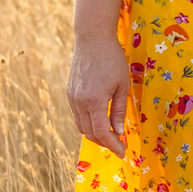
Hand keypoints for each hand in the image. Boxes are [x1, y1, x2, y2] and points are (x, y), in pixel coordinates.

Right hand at [67, 34, 131, 154]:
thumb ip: (119, 111)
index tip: (123, 152)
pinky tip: (99, 122)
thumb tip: (118, 132)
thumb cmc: (112, 59)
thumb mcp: (122, 85)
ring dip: (95, 135)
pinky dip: (88, 124)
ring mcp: (72, 97)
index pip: (102, 132)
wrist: (92, 39)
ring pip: (81, 126)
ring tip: (110, 136)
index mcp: (94, 100)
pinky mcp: (69, 93)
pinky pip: (77, 116)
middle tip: (119, 145)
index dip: (112, 145)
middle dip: (104, 143)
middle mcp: (79, 101)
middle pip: (89, 133)